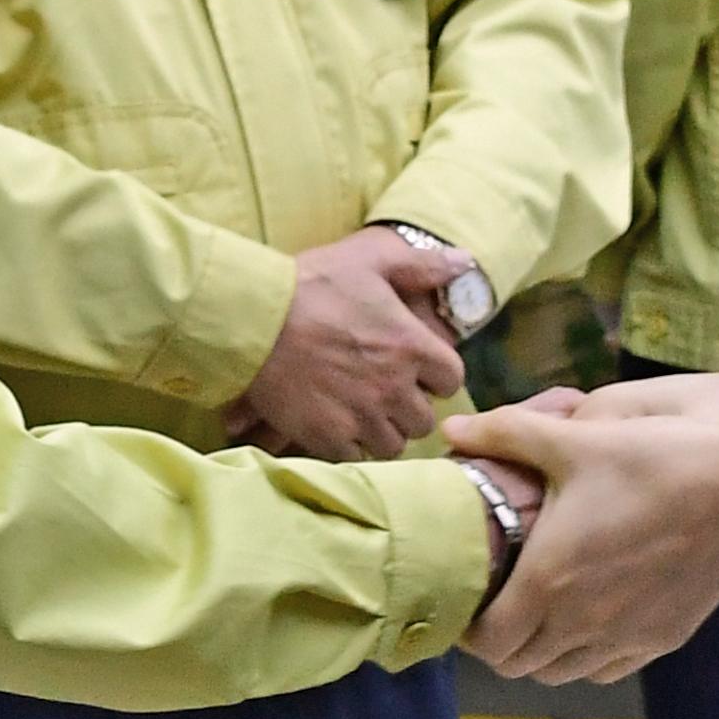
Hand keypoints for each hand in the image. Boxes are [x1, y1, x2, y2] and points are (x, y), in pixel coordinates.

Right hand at [233, 228, 463, 460]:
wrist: (252, 320)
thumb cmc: (311, 285)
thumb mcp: (370, 261)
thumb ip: (422, 265)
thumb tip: (466, 262)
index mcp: (410, 346)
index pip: (451, 379)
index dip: (436, 374)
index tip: (418, 369)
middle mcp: (393, 386)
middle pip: (423, 419)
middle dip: (409, 407)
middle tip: (387, 393)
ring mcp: (361, 416)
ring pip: (392, 444)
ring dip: (382, 431)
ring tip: (363, 414)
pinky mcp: (328, 437)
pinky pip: (355, 457)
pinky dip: (349, 446)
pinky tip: (335, 426)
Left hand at [445, 403, 718, 683]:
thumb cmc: (654, 461)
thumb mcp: (574, 440)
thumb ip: (506, 434)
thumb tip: (451, 428)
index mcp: (547, 581)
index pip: (487, 642)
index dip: (467, 629)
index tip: (468, 601)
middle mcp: (580, 623)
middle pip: (517, 665)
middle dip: (498, 642)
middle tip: (497, 605)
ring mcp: (624, 637)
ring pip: (562, 673)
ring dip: (541, 652)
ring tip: (538, 613)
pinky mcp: (661, 639)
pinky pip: (608, 668)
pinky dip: (586, 656)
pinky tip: (589, 620)